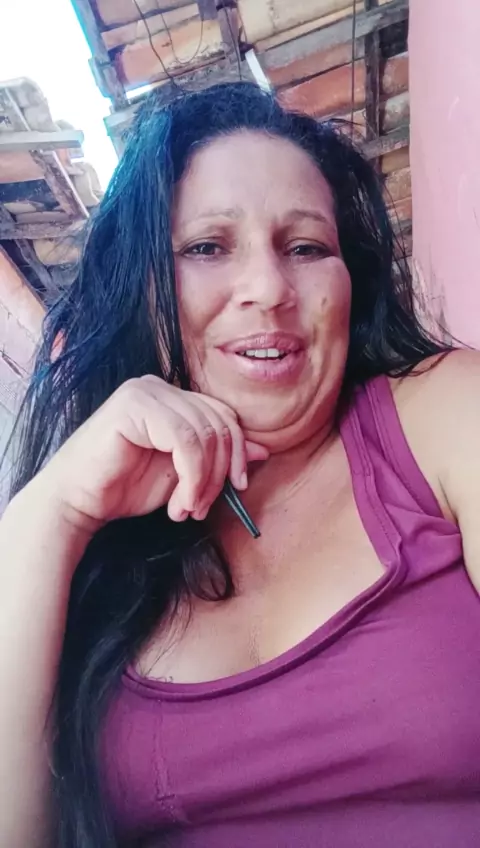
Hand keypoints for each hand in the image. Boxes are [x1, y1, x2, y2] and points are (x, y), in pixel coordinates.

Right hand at [38, 375, 268, 534]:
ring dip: (204, 481)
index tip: (236, 490)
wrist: (77, 503)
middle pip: (220, 423)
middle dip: (220, 472)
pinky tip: (178, 503)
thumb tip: (262, 450)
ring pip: (205, 434)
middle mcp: (159, 386)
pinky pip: (185, 440)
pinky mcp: (133, 405)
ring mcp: (145, 392)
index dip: (236, 455)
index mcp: (172, 397)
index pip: (224, 416)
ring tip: (187, 508)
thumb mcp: (185, 474)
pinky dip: (191, 477)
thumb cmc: (125, 488)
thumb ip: (218, 458)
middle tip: (202, 507)